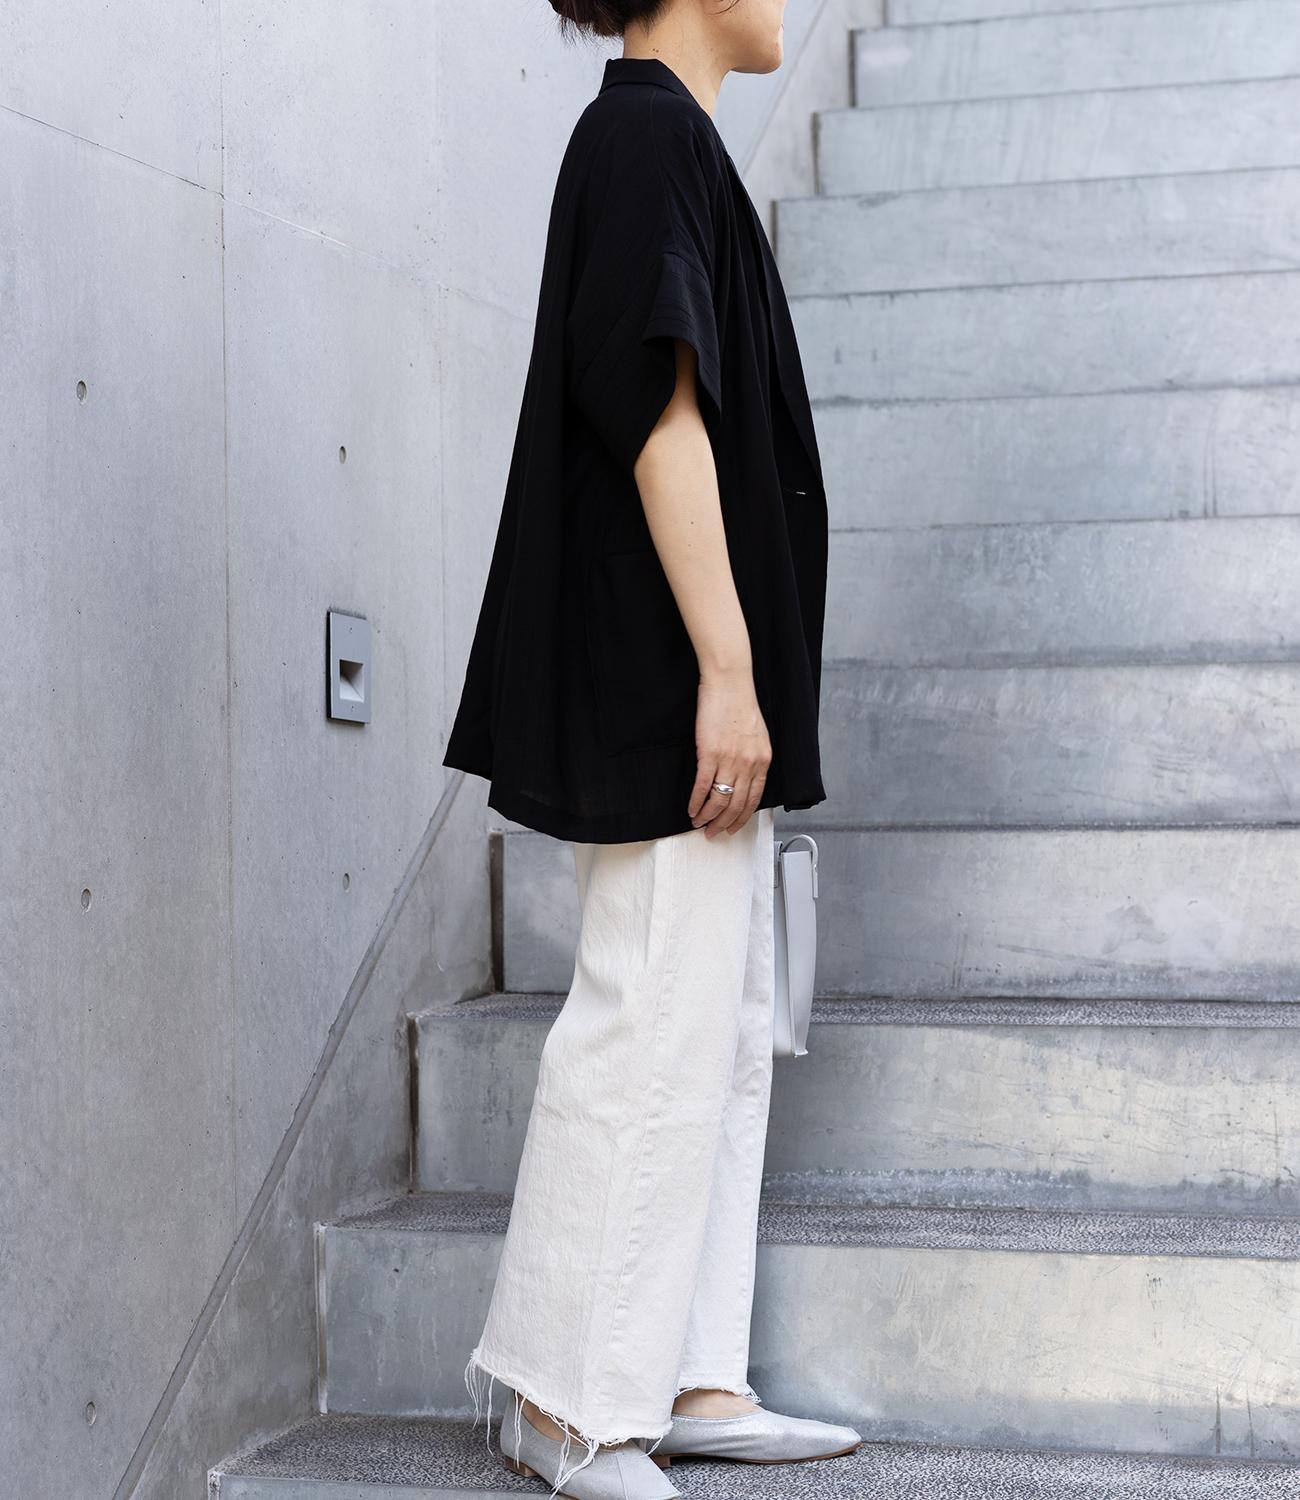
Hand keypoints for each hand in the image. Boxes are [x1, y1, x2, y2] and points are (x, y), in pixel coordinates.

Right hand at [688, 665, 771, 837]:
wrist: (729, 683)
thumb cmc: (740, 704)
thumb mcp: (756, 735)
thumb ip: (752, 758)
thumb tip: (742, 777)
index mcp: (762, 760)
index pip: (754, 800)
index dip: (741, 818)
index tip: (732, 827)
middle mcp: (748, 764)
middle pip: (736, 805)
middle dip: (723, 824)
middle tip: (713, 832)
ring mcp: (729, 760)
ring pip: (720, 801)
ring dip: (708, 816)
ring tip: (698, 823)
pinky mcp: (710, 754)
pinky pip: (703, 787)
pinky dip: (696, 802)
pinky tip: (691, 808)